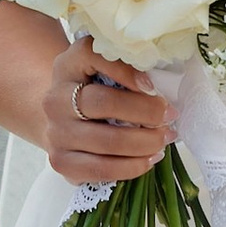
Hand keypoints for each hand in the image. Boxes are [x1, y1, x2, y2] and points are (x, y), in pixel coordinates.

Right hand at [42, 38, 173, 186]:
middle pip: (102, 103)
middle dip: (145, 111)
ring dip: (144, 142)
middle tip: (170, 115)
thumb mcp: (105, 70)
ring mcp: (56, 133)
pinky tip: (150, 159)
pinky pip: (101, 169)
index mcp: (68, 66)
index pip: (92, 57)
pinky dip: (132, 167)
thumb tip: (165, 85)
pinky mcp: (61, 162)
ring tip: (165, 138)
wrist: (65, 120)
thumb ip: (128, 68)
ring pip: (106, 141)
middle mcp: (54, 98)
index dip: (125, 71)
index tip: (152, 85)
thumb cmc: (96, 91)